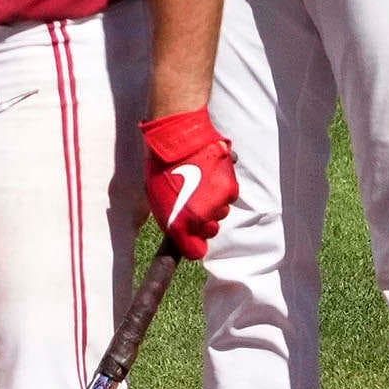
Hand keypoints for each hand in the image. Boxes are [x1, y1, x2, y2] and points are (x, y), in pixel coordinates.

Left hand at [139, 107, 237, 260]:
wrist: (179, 138)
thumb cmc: (162, 166)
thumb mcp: (157, 199)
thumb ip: (170, 219)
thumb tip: (179, 232)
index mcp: (179, 223)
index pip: (194, 250)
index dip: (192, 243)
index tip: (191, 236)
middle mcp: (202, 218)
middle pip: (210, 231)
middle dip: (203, 222)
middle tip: (193, 202)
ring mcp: (218, 203)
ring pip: (220, 213)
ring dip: (213, 203)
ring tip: (200, 183)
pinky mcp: (230, 188)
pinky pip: (228, 196)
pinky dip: (222, 189)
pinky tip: (210, 174)